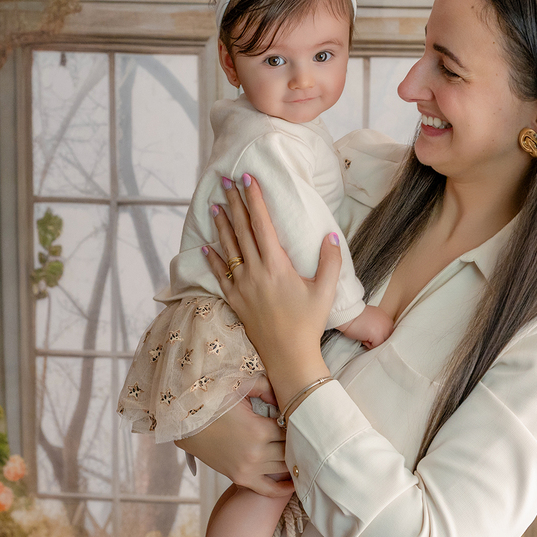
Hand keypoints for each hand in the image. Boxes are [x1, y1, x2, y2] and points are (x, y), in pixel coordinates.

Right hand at [175, 398, 293, 497]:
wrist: (187, 425)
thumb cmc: (213, 404)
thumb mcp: (239, 388)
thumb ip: (265, 387)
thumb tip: (283, 397)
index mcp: (260, 429)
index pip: (291, 430)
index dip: (296, 424)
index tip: (298, 419)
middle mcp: (257, 452)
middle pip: (290, 449)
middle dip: (296, 442)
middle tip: (301, 436)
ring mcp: (249, 468)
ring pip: (284, 468)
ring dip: (292, 460)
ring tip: (301, 454)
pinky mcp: (241, 478)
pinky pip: (269, 490)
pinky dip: (283, 488)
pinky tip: (293, 483)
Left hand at [204, 174, 336, 408]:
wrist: (288, 356)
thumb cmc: (309, 323)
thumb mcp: (325, 291)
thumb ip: (330, 262)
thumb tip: (330, 236)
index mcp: (276, 266)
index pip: (262, 224)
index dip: (254, 200)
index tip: (248, 180)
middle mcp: (255, 272)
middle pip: (242, 230)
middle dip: (234, 203)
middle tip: (225, 181)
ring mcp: (241, 286)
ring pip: (228, 248)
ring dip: (221, 225)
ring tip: (214, 205)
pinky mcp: (235, 300)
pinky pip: (219, 275)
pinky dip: (212, 259)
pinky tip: (206, 246)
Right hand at [337, 305, 393, 349]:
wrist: (348, 315)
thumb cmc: (355, 316)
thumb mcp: (372, 317)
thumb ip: (378, 323)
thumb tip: (377, 332)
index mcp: (386, 317)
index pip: (389, 331)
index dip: (380, 335)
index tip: (371, 333)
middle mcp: (387, 322)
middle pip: (387, 337)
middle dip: (378, 339)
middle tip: (367, 335)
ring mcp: (384, 329)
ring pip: (383, 342)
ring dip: (374, 342)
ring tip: (365, 336)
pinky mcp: (378, 336)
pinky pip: (376, 346)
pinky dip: (368, 345)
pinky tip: (363, 338)